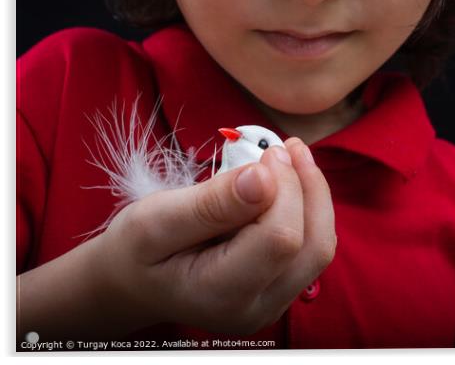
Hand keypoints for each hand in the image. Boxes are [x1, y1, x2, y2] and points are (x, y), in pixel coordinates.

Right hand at [93, 137, 335, 334]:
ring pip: (319, 247)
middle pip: (311, 245)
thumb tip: (265, 176)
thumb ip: (211, 203)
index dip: (285, 189)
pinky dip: (307, 209)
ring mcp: (273, 303)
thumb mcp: (155, 220)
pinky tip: (289, 180)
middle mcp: (257, 308)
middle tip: (286, 146)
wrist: (134, 283)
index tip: (268, 152)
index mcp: (221, 294)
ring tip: (294, 156)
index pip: (280, 239)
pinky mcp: (280, 289)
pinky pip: (310, 247)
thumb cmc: (137, 249)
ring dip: (314, 196)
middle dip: (307, 188)